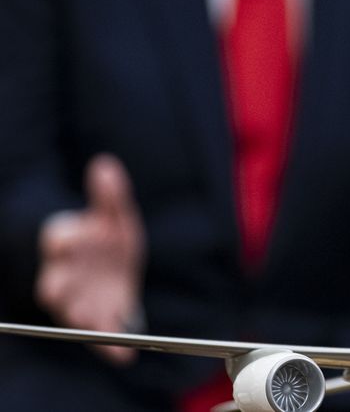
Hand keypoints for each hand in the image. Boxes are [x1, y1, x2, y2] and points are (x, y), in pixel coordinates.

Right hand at [36, 154, 144, 364]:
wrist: (111, 265)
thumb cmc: (106, 237)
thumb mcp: (113, 215)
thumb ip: (110, 195)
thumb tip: (106, 165)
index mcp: (67, 242)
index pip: (58, 239)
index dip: (64, 239)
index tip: (71, 237)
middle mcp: (64, 274)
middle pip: (53, 283)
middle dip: (58, 288)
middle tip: (60, 292)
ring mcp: (76, 299)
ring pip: (70, 312)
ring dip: (79, 318)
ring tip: (88, 322)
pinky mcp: (94, 317)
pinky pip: (96, 335)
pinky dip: (107, 347)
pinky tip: (124, 356)